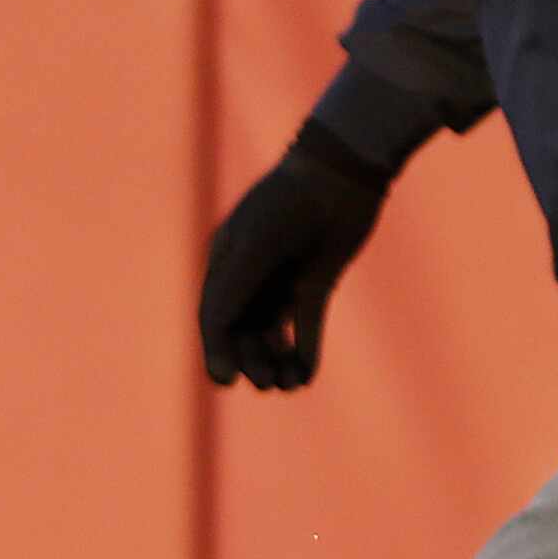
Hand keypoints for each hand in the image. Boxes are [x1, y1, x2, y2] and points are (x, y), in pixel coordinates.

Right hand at [201, 127, 391, 391]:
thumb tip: (215, 336)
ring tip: (287, 386)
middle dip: (251, 361)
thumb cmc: (290, 204)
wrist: (342, 173)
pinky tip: (305, 376)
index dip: (216, 351)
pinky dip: (304, 351)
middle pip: (242, 331)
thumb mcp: (255, 246)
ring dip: (276, 361)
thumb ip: (232, 288)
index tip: (224, 381)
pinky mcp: (316, 282)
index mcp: (225, 264)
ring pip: (272, 334)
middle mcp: (251, 276)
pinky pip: (305, 325)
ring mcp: (283, 280)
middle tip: (265, 384)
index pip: (215, 317)